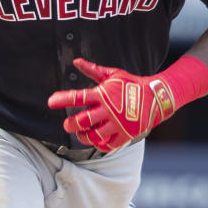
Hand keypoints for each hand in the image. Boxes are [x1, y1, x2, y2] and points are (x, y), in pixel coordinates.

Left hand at [47, 58, 176, 152]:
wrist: (156, 97)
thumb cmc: (131, 84)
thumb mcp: (113, 74)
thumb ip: (93, 70)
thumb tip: (76, 61)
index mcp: (103, 94)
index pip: (78, 97)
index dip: (62, 99)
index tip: (51, 102)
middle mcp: (108, 110)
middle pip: (82, 121)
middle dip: (70, 124)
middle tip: (67, 125)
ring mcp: (117, 124)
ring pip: (93, 136)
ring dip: (83, 137)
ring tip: (81, 134)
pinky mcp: (125, 135)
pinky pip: (107, 145)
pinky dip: (99, 144)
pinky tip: (97, 140)